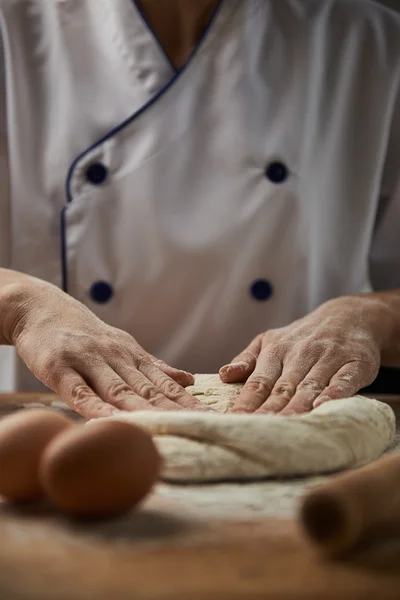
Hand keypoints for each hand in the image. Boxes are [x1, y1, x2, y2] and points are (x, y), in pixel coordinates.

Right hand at [4, 278, 207, 417]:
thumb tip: (189, 379)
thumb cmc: (85, 335)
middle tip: (202, 427)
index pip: (166, 384)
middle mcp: (116, 357)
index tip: (212, 418)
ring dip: (145, 411)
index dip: (189, 402)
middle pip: (149, 389)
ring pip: (120, 391)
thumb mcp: (123, 346)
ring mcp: (88, 361)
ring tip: (169, 429)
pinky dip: (97, 409)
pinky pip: (80, 392)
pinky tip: (111, 424)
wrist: (43, 308)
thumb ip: (154, 366)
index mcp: (133, 355)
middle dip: (177, 410)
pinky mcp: (60, 368)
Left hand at [219, 296, 387, 414]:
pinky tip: (323, 407)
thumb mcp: (271, 339)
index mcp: (276, 350)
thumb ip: (247, 359)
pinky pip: (343, 380)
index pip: (259, 380)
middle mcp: (301, 353)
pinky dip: (334, 393)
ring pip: (310, 386)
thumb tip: (224, 375)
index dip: (247, 401)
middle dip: (268, 410)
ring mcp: (328, 357)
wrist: (350, 315)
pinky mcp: (355, 362)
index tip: (235, 420)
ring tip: (284, 427)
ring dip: (296, 407)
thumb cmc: (303, 337)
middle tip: (256, 431)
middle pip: (282, 388)